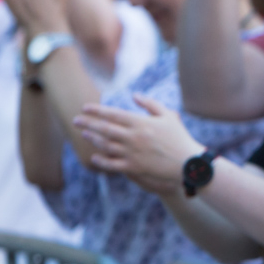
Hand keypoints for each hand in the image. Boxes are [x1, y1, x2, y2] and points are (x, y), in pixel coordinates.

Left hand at [74, 96, 203, 191]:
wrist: (187, 163)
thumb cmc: (179, 137)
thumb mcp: (168, 115)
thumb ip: (150, 104)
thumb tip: (133, 95)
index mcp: (141, 123)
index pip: (113, 114)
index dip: (97, 110)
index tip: (84, 107)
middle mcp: (133, 137)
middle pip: (105, 129)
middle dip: (88, 123)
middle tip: (76, 120)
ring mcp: (132, 153)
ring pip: (105, 145)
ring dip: (93, 139)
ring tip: (84, 134)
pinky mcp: (133, 168)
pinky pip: (112, 164)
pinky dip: (101, 160)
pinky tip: (94, 157)